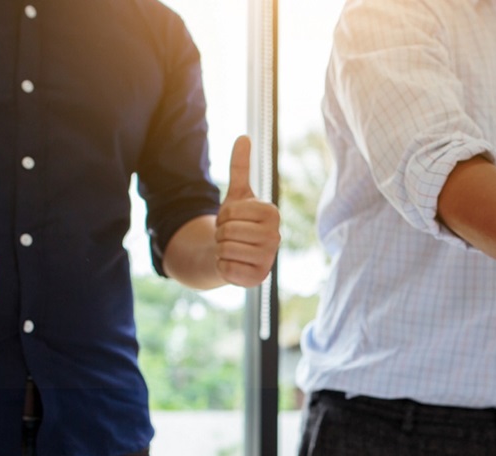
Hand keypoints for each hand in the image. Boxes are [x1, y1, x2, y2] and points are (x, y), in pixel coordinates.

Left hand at [214, 135, 280, 286]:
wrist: (232, 252)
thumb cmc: (236, 222)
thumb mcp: (236, 194)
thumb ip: (240, 166)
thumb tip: (244, 136)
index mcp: (272, 213)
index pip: (231, 212)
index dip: (223, 215)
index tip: (232, 219)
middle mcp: (275, 237)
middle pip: (227, 231)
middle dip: (220, 233)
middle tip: (230, 236)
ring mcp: (268, 260)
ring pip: (225, 250)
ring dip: (220, 249)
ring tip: (231, 248)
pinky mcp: (258, 280)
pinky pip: (226, 270)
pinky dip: (222, 267)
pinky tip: (232, 264)